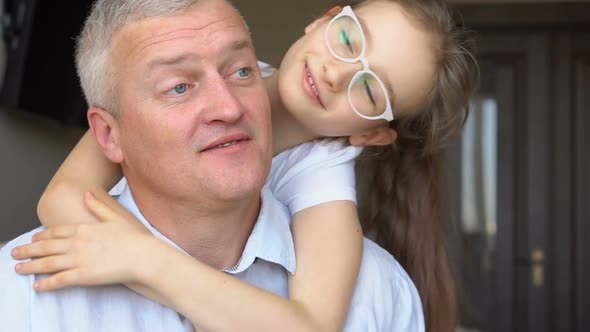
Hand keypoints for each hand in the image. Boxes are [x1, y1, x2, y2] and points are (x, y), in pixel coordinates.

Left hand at [12, 191, 156, 290]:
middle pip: (47, 247)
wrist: (144, 256)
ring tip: (19, 269)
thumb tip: (85, 194)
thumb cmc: (134, 238)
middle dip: (29, 250)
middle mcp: (78, 243)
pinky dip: (46, 284)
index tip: (34, 237)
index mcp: (84, 229)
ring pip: (48, 263)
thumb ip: (98, 206)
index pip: (57, 231)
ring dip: (31, 266)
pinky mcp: (83, 276)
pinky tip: (37, 286)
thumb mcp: (115, 217)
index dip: (43, 235)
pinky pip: (59, 281)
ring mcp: (79, 260)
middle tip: (15, 253)